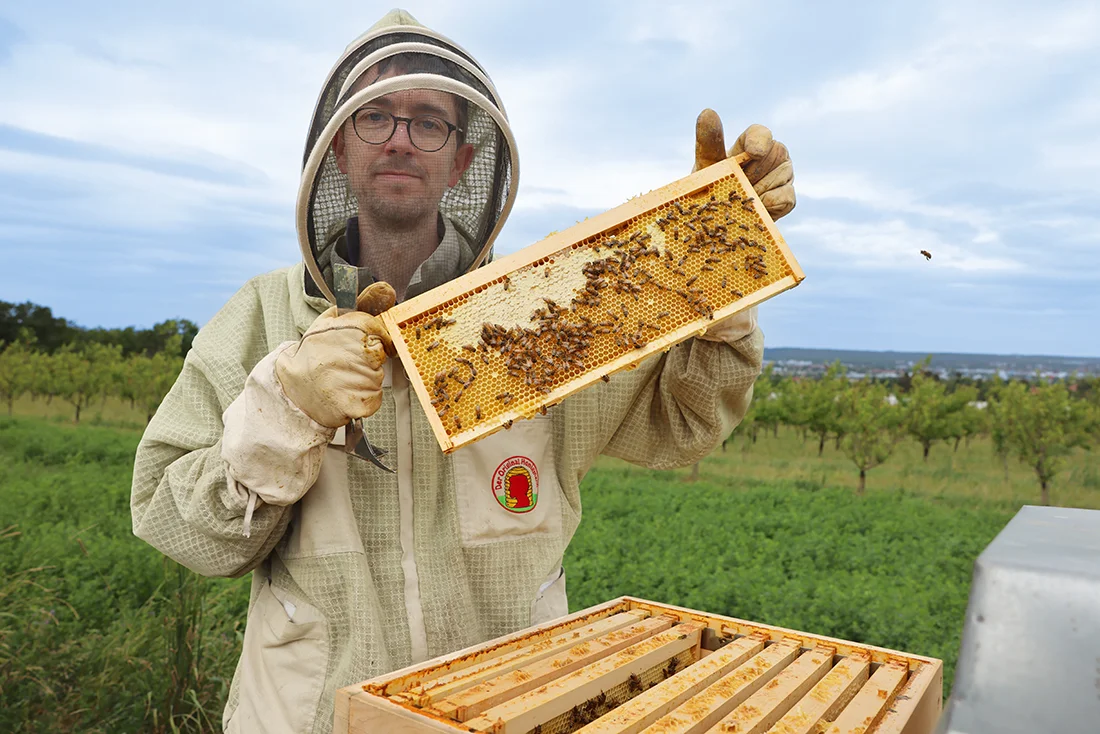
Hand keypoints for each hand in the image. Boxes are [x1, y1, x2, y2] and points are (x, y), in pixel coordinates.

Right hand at [275, 282, 396, 427]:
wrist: (291, 387)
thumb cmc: (313, 353)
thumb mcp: (331, 321)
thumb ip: (362, 304)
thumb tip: (387, 288)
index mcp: (348, 329)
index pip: (380, 333)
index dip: (371, 340)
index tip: (357, 345)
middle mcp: (353, 354)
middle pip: (380, 357)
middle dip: (367, 360)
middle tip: (345, 363)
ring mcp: (355, 380)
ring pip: (378, 378)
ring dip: (365, 380)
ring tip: (341, 377)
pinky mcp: (355, 403)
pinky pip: (374, 398)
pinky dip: (364, 399)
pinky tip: (345, 393)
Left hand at [692, 110, 794, 219]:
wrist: (715, 223)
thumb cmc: (710, 190)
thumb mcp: (706, 167)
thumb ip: (708, 141)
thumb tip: (707, 112)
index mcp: (750, 143)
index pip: (760, 133)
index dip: (759, 140)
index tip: (753, 152)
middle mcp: (770, 155)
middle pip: (775, 153)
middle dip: (754, 172)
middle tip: (735, 186)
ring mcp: (781, 176)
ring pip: (782, 174)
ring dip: (760, 189)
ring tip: (741, 200)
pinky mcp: (786, 198)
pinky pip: (786, 197)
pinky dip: (770, 204)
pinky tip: (756, 210)